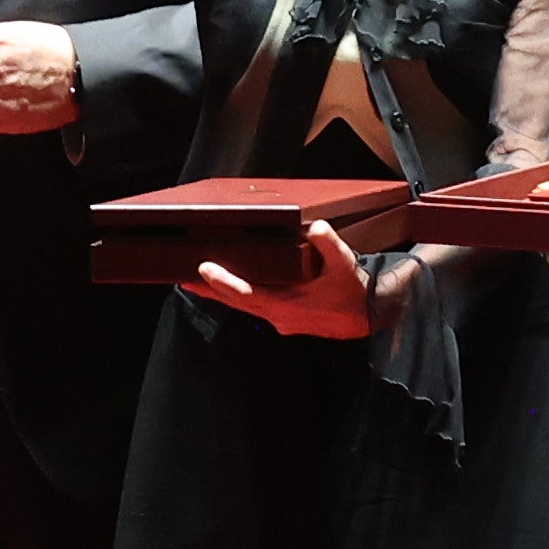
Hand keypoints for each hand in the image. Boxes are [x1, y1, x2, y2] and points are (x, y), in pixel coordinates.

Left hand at [191, 219, 378, 341]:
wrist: (366, 318)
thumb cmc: (353, 292)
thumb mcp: (344, 264)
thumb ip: (328, 245)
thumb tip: (314, 228)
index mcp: (286, 305)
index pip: (246, 294)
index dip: (223, 282)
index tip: (203, 269)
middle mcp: (277, 316)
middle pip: (235, 302)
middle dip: (209, 290)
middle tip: (183, 278)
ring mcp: (279, 320)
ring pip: (242, 306)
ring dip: (220, 294)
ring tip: (195, 283)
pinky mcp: (283, 319)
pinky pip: (253, 307)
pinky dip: (237, 296)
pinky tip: (228, 289)